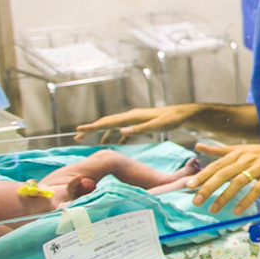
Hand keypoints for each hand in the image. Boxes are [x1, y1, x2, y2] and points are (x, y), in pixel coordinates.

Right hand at [74, 105, 200, 141]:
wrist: (182, 115)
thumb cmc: (171, 120)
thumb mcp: (158, 126)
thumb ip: (141, 129)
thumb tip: (122, 131)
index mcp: (132, 117)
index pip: (108, 122)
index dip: (92, 127)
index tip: (78, 131)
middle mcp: (130, 116)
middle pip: (106, 123)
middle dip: (91, 130)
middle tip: (76, 137)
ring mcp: (134, 120)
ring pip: (112, 126)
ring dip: (101, 133)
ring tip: (88, 140)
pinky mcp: (138, 124)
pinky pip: (122, 130)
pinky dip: (114, 136)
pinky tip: (112, 144)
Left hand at [187, 140, 259, 214]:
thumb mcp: (243, 149)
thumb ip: (220, 150)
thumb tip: (198, 146)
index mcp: (238, 152)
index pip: (216, 165)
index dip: (202, 175)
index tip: (188, 186)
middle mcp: (247, 158)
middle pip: (224, 173)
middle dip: (208, 187)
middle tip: (196, 200)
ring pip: (239, 181)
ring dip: (225, 196)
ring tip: (213, 209)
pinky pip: (258, 188)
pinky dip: (247, 200)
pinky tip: (237, 210)